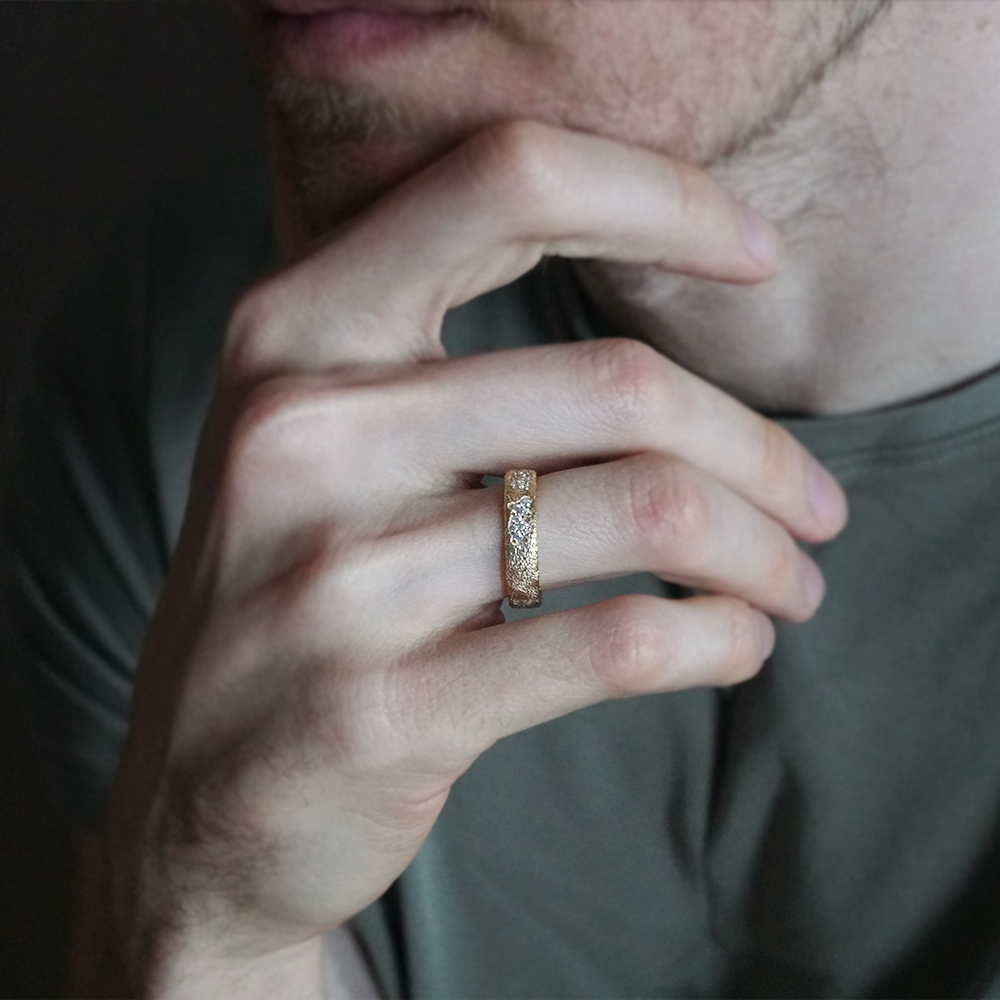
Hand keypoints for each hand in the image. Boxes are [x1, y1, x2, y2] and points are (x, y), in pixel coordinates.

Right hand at [104, 121, 845, 996]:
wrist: (198, 796)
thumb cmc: (298, 590)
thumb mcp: (326, 442)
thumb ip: (446, 362)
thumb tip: (665, 330)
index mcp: (291, 333)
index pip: (504, 185)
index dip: (662, 199)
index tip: (760, 256)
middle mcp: (300, 434)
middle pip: (617, 384)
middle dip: (761, 453)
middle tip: (818, 507)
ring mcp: (333, 580)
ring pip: (641, 511)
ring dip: (759, 553)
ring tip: (792, 584)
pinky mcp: (383, 710)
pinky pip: (616, 640)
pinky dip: (718, 639)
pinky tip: (736, 645)